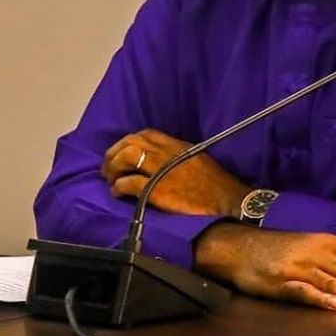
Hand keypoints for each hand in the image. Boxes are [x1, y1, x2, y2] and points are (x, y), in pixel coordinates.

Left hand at [100, 128, 249, 216]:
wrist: (227, 202)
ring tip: (110, 179)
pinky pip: (129, 183)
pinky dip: (118, 187)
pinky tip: (117, 193)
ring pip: (126, 157)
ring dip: (113, 167)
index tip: (122, 152)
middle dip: (114, 153)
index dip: (128, 142)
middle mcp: (167, 153)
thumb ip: (178, 155)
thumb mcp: (198, 158)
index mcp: (176, 145)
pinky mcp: (156, 191)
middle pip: (131, 142)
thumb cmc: (216, 184)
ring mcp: (161, 170)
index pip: (145, 134)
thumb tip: (161, 159)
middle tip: (108, 167)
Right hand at [194, 224, 335, 312]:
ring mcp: (300, 268)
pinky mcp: (282, 283)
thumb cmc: (281, 249)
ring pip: (334, 281)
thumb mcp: (313, 246)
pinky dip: (321, 299)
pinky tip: (335, 306)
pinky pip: (305, 291)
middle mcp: (318, 253)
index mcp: (328, 242)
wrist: (240, 247)